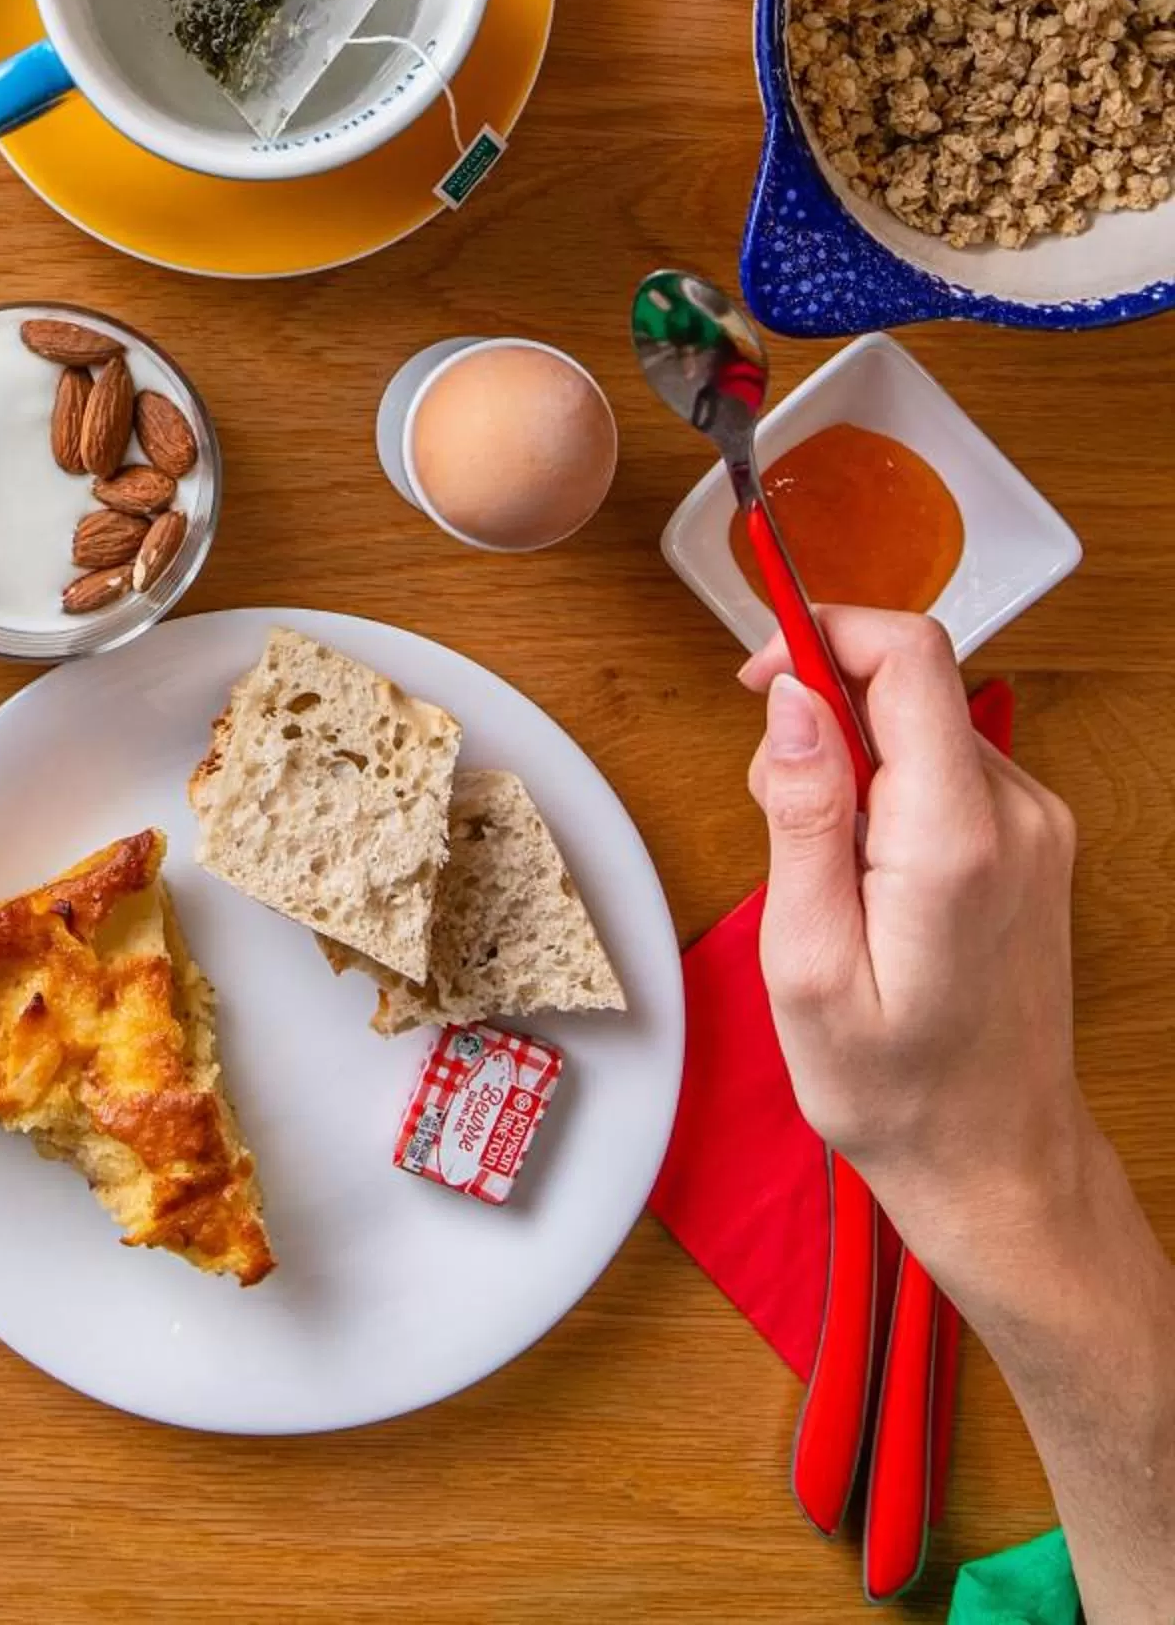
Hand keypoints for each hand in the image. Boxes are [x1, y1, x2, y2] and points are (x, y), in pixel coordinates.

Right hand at [741, 607, 1087, 1267]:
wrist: (996, 1161)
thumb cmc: (895, 1088)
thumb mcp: (805, 964)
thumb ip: (801, 818)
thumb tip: (794, 701)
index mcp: (955, 839)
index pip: (910, 655)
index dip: (821, 634)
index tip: (761, 680)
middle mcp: (1014, 816)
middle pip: (907, 680)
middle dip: (820, 714)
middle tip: (777, 813)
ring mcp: (1034, 826)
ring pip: (919, 720)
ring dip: (851, 757)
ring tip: (822, 865)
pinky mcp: (1032, 840)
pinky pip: (944, 763)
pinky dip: (889, 788)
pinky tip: (865, 871)